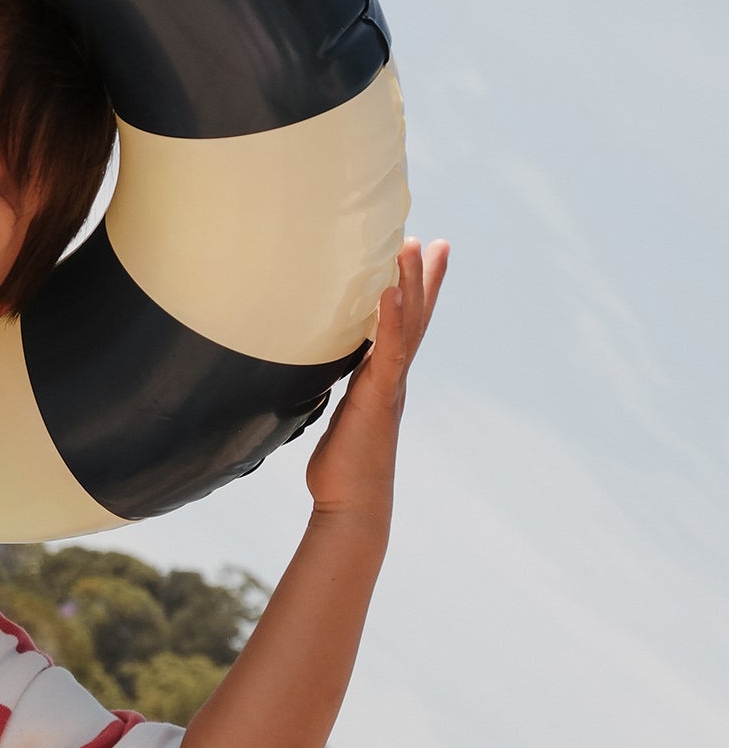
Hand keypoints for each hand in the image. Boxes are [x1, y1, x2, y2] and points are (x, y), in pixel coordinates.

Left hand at [304, 236, 447, 527]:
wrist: (351, 506)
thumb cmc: (340, 471)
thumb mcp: (335, 420)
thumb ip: (333, 395)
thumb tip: (312, 380)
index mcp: (383, 380)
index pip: (403, 328)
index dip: (415, 295)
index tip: (424, 261)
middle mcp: (392, 378)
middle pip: (415, 319)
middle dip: (425, 279)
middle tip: (435, 241)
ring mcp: (388, 386)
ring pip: (406, 326)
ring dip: (410, 284)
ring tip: (413, 244)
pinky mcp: (377, 397)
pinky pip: (386, 352)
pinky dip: (388, 320)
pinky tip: (389, 290)